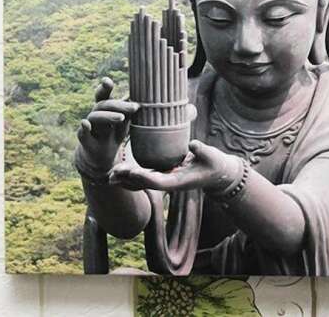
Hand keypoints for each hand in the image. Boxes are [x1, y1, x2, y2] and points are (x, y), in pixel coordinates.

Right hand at [76, 77, 139, 172]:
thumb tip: (140, 101)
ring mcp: (90, 126)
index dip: (105, 87)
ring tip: (121, 118)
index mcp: (105, 108)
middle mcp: (96, 114)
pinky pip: (81, 132)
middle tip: (134, 107)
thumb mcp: (124, 124)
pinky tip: (86, 124)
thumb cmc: (114, 134)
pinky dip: (84, 128)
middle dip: (118, 105)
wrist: (103, 156)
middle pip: (103, 105)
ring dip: (108, 116)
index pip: (104, 95)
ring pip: (94, 117)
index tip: (106, 81)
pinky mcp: (84, 139)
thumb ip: (128, 113)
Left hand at [109, 140, 240, 192]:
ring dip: (127, 179)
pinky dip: (134, 175)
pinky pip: (146, 177)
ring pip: (142, 182)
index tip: (130, 171)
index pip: (157, 181)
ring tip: (110, 174)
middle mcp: (169, 183)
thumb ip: (202, 150)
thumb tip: (193, 144)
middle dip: (129, 179)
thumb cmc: (215, 164)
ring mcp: (167, 180)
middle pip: (145, 184)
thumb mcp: (211, 155)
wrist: (219, 174)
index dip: (143, 177)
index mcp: (178, 181)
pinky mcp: (166, 175)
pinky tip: (122, 170)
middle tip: (112, 172)